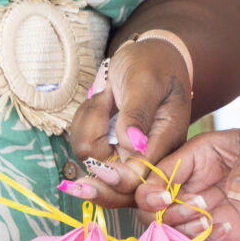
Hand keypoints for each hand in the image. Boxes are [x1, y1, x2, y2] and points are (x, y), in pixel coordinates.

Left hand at [63, 33, 196, 206]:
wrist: (151, 56)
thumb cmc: (153, 64)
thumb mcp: (146, 81)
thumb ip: (138, 112)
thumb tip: (131, 144)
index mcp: (165, 142)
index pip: (140, 178)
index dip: (115, 179)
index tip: (95, 166)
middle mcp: (147, 154)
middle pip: (113, 184)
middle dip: (93, 162)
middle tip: (73, 177)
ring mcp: (126, 151)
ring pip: (91, 159)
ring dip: (88, 126)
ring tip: (105, 97)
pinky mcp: (111, 145)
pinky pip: (84, 145)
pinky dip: (84, 122)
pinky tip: (100, 103)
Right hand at [134, 125, 239, 240]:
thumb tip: (235, 192)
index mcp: (197, 155)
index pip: (158, 173)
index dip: (152, 188)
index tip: (166, 198)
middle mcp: (195, 184)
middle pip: (154, 206)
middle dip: (162, 213)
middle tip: (194, 210)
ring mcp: (207, 211)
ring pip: (170, 228)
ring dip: (181, 230)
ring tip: (208, 221)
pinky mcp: (224, 233)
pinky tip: (226, 229)